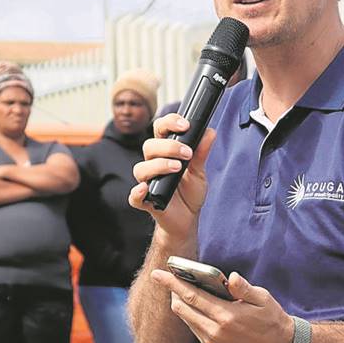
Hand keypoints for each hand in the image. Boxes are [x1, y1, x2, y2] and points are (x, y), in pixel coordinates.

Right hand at [130, 112, 214, 242]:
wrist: (188, 219)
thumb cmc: (190, 193)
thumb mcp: (199, 172)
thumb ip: (202, 153)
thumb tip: (209, 132)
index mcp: (165, 153)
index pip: (160, 130)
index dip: (169, 123)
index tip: (185, 125)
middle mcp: (153, 164)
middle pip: (149, 146)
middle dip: (168, 146)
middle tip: (187, 153)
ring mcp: (148, 182)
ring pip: (141, 168)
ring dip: (159, 165)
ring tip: (177, 168)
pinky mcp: (146, 201)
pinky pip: (134, 196)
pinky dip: (137, 193)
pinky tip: (145, 189)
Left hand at [149, 267, 294, 342]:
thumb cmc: (272, 319)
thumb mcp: (262, 299)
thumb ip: (243, 288)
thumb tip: (231, 278)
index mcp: (226, 316)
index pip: (192, 296)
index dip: (172, 283)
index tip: (158, 274)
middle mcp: (215, 330)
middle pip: (181, 307)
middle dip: (173, 291)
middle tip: (172, 277)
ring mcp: (212, 340)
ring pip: (184, 318)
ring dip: (180, 302)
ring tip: (184, 288)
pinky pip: (192, 326)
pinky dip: (189, 313)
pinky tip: (195, 304)